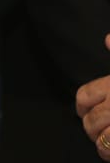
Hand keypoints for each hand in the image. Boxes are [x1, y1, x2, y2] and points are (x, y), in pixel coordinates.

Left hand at [76, 33, 109, 158]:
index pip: (84, 96)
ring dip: (100, 141)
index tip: (83, 111)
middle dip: (91, 127)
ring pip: (100, 136)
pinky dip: (108, 153)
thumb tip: (107, 39)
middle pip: (91, 119)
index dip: (81, 106)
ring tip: (104, 140)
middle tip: (97, 129)